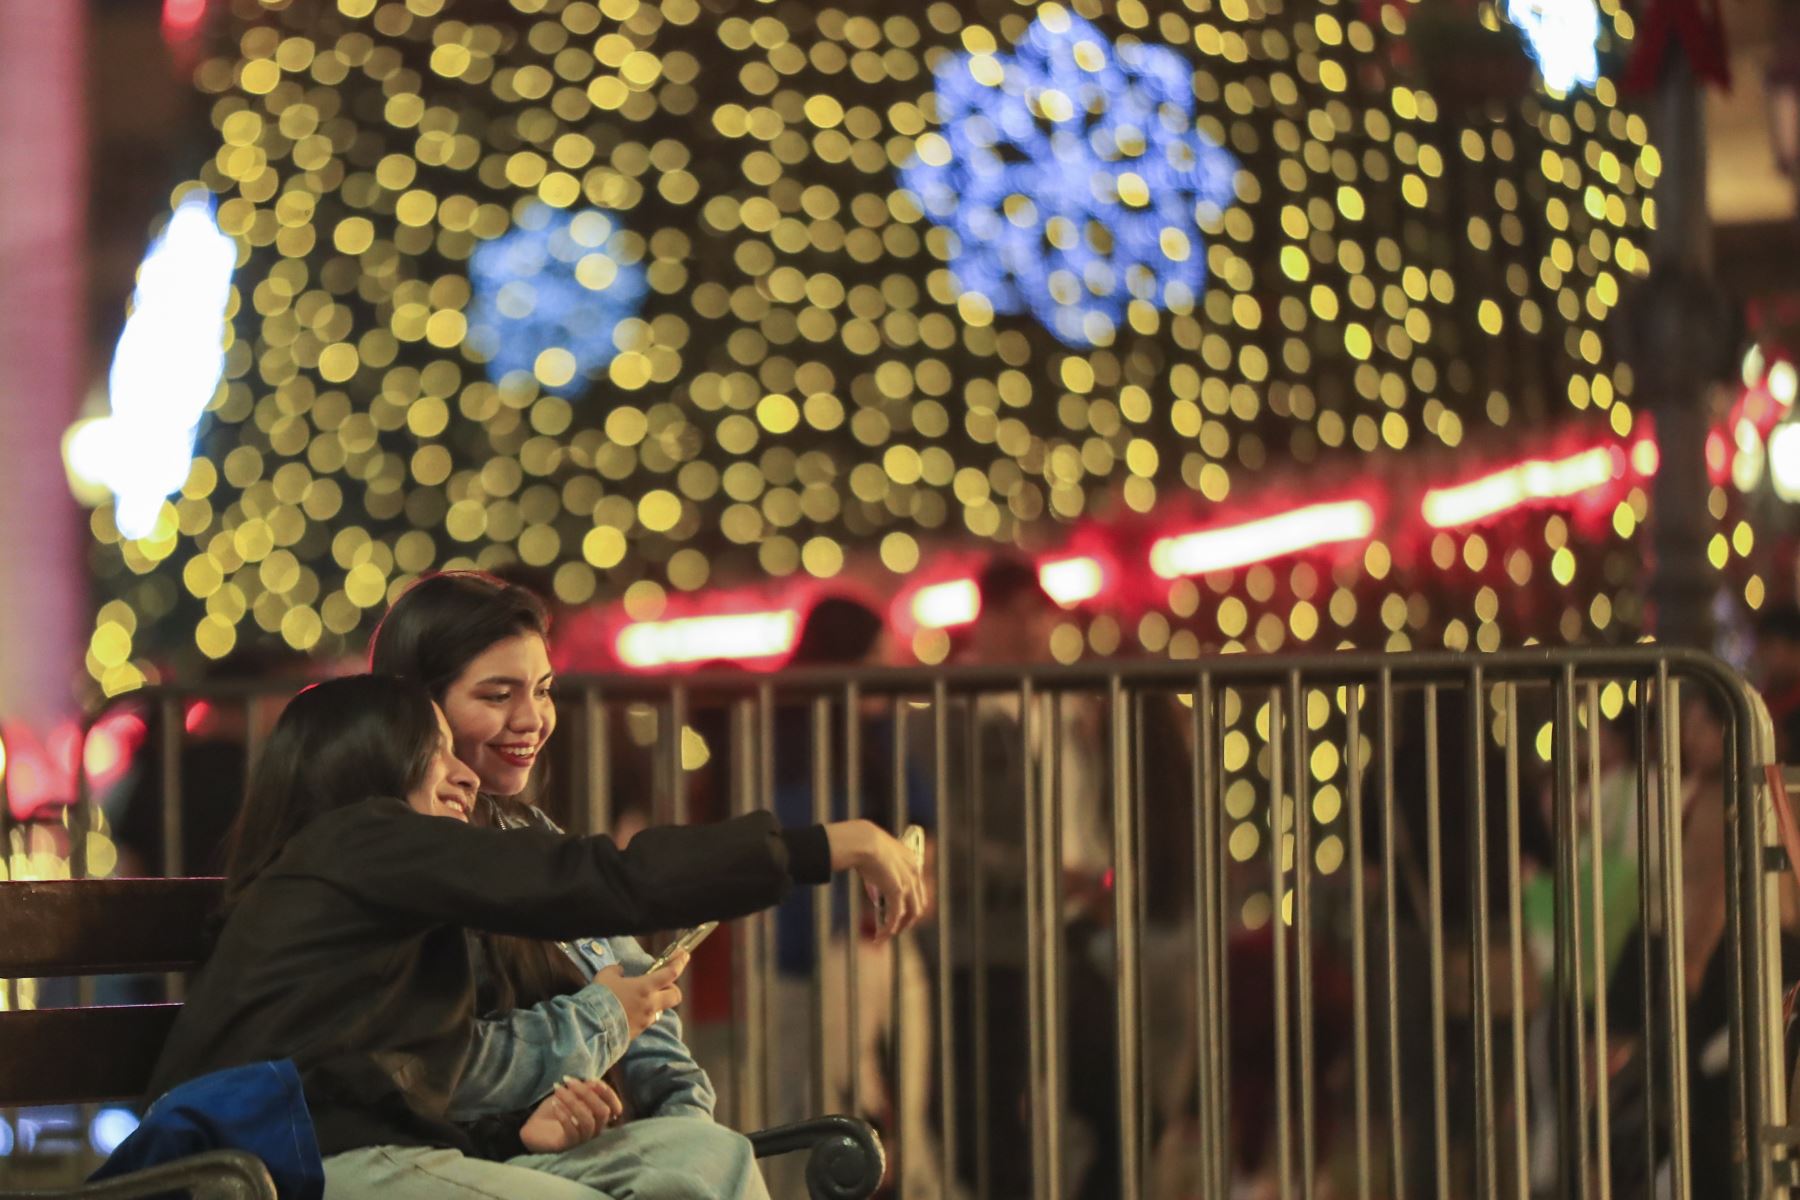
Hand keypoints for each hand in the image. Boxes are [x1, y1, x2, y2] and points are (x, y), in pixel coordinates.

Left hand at [519, 1077, 624, 1151]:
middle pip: (603, 1112)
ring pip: (587, 1121)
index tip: (593, 1081)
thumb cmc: (554, 1109)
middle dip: (587, 1094)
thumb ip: (585, 1089)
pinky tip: (554, 1104)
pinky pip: (572, 1131)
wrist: (531, 1129)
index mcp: (597, 1117)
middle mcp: (594, 1130)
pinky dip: (563, 1114)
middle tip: (568, 1081)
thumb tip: (596, 1082)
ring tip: (558, 1090)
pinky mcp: (567, 1145)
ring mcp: (581, 1139)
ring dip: (573, 1102)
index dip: (608, 1094)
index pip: (614, 1107)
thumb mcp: (570, 1095)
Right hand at [595, 951, 685, 1037]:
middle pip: (676, 995)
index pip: (671, 973)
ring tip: (641, 1001)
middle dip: (673, 989)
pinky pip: (647, 1022)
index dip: (680, 963)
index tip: (684, 955)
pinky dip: (643, 1016)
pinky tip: (630, 1014)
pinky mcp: (639, 1033)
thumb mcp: (606, 976)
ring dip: (656, 1004)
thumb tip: (620, 971)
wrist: (592, 1027)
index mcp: (646, 987)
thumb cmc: (601, 998)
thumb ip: (616, 971)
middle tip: (663, 985)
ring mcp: (646, 1020)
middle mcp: (651, 1004)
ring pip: (661, 1010)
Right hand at [823, 819, 926, 938]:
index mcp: (912, 862)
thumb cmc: (865, 845)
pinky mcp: (898, 891)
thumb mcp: (878, 858)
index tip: (900, 913)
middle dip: (908, 919)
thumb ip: (881, 874)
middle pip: (918, 904)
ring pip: (910, 914)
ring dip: (900, 927)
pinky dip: (889, 928)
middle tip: (895, 928)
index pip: (918, 889)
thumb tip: (874, 889)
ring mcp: (908, 882)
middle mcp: (914, 873)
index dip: (910, 904)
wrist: (864, 841)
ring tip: (887, 935)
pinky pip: (896, 916)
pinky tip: (881, 934)